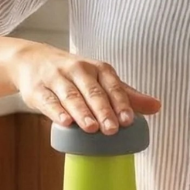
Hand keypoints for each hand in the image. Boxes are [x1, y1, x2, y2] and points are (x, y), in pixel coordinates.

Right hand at [6, 42, 159, 133]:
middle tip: (112, 129)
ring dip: (82, 112)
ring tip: (91, 128)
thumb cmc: (73, 75)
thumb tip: (157, 107)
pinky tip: (65, 122)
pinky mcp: (37, 89)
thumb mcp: (100, 80)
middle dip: (103, 110)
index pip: (113, 85)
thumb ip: (127, 95)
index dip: (121, 103)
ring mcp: (56, 78)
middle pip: (93, 91)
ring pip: (71, 96)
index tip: (128, 120)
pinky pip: (48, 101)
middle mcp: (78, 70)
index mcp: (98, 68)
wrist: (32, 60)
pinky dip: (56, 111)